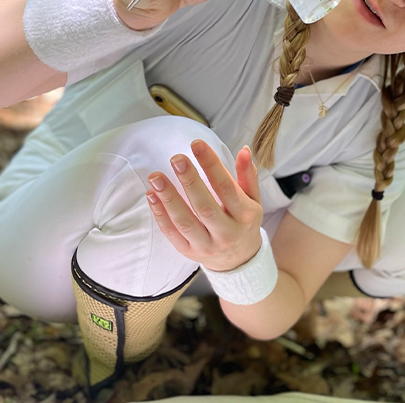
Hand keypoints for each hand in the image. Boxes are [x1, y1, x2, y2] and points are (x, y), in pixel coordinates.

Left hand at [146, 139, 262, 271]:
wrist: (239, 261)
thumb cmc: (244, 222)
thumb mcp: (253, 200)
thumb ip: (247, 175)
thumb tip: (244, 150)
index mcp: (245, 216)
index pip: (227, 188)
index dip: (211, 165)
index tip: (197, 144)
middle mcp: (227, 233)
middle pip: (205, 207)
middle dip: (189, 181)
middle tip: (176, 158)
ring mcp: (207, 245)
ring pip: (185, 222)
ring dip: (169, 198)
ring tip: (155, 176)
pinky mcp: (189, 253)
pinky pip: (172, 234)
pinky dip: (160, 214)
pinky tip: (151, 195)